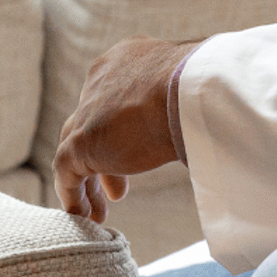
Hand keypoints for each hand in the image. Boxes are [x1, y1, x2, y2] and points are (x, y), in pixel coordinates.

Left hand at [54, 37, 198, 223]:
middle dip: (104, 159)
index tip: (136, 158)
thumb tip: (210, 123)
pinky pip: (67, 171)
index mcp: (128, 60)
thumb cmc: (206, 85)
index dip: (121, 131)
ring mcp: (88, 110)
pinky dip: (74, 194)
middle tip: (118, 192)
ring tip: (98, 213)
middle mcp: (102, 79)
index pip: (114, 98)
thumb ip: (187, 105)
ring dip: (88, 183)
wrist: (193, 88)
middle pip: (93, 122)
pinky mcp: (81, 141)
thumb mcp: (192, 90)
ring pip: (76, 148)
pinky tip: (84, 216)